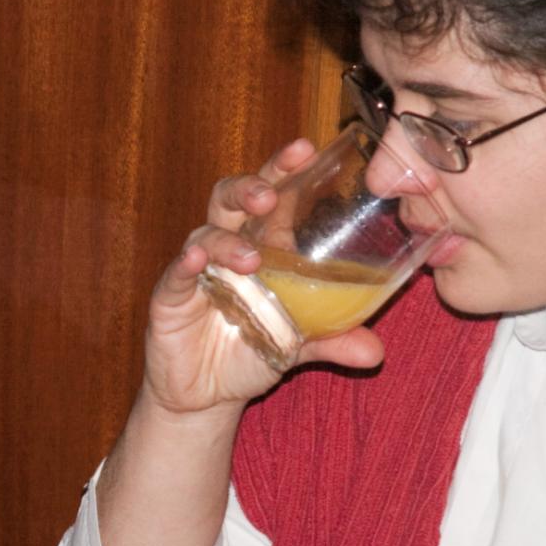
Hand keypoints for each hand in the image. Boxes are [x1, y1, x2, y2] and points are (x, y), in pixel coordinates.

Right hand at [143, 139, 385, 415]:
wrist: (206, 397)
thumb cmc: (250, 354)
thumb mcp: (299, 346)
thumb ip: (333, 340)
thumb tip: (376, 353)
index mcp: (263, 246)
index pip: (273, 195)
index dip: (284, 169)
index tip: (306, 148)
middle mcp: (228, 248)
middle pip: (231, 199)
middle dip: (249, 188)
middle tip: (269, 196)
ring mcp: (197, 271)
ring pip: (206, 234)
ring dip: (227, 241)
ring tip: (251, 260)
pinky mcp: (169, 298)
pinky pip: (176, 273)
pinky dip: (187, 264)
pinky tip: (197, 261)